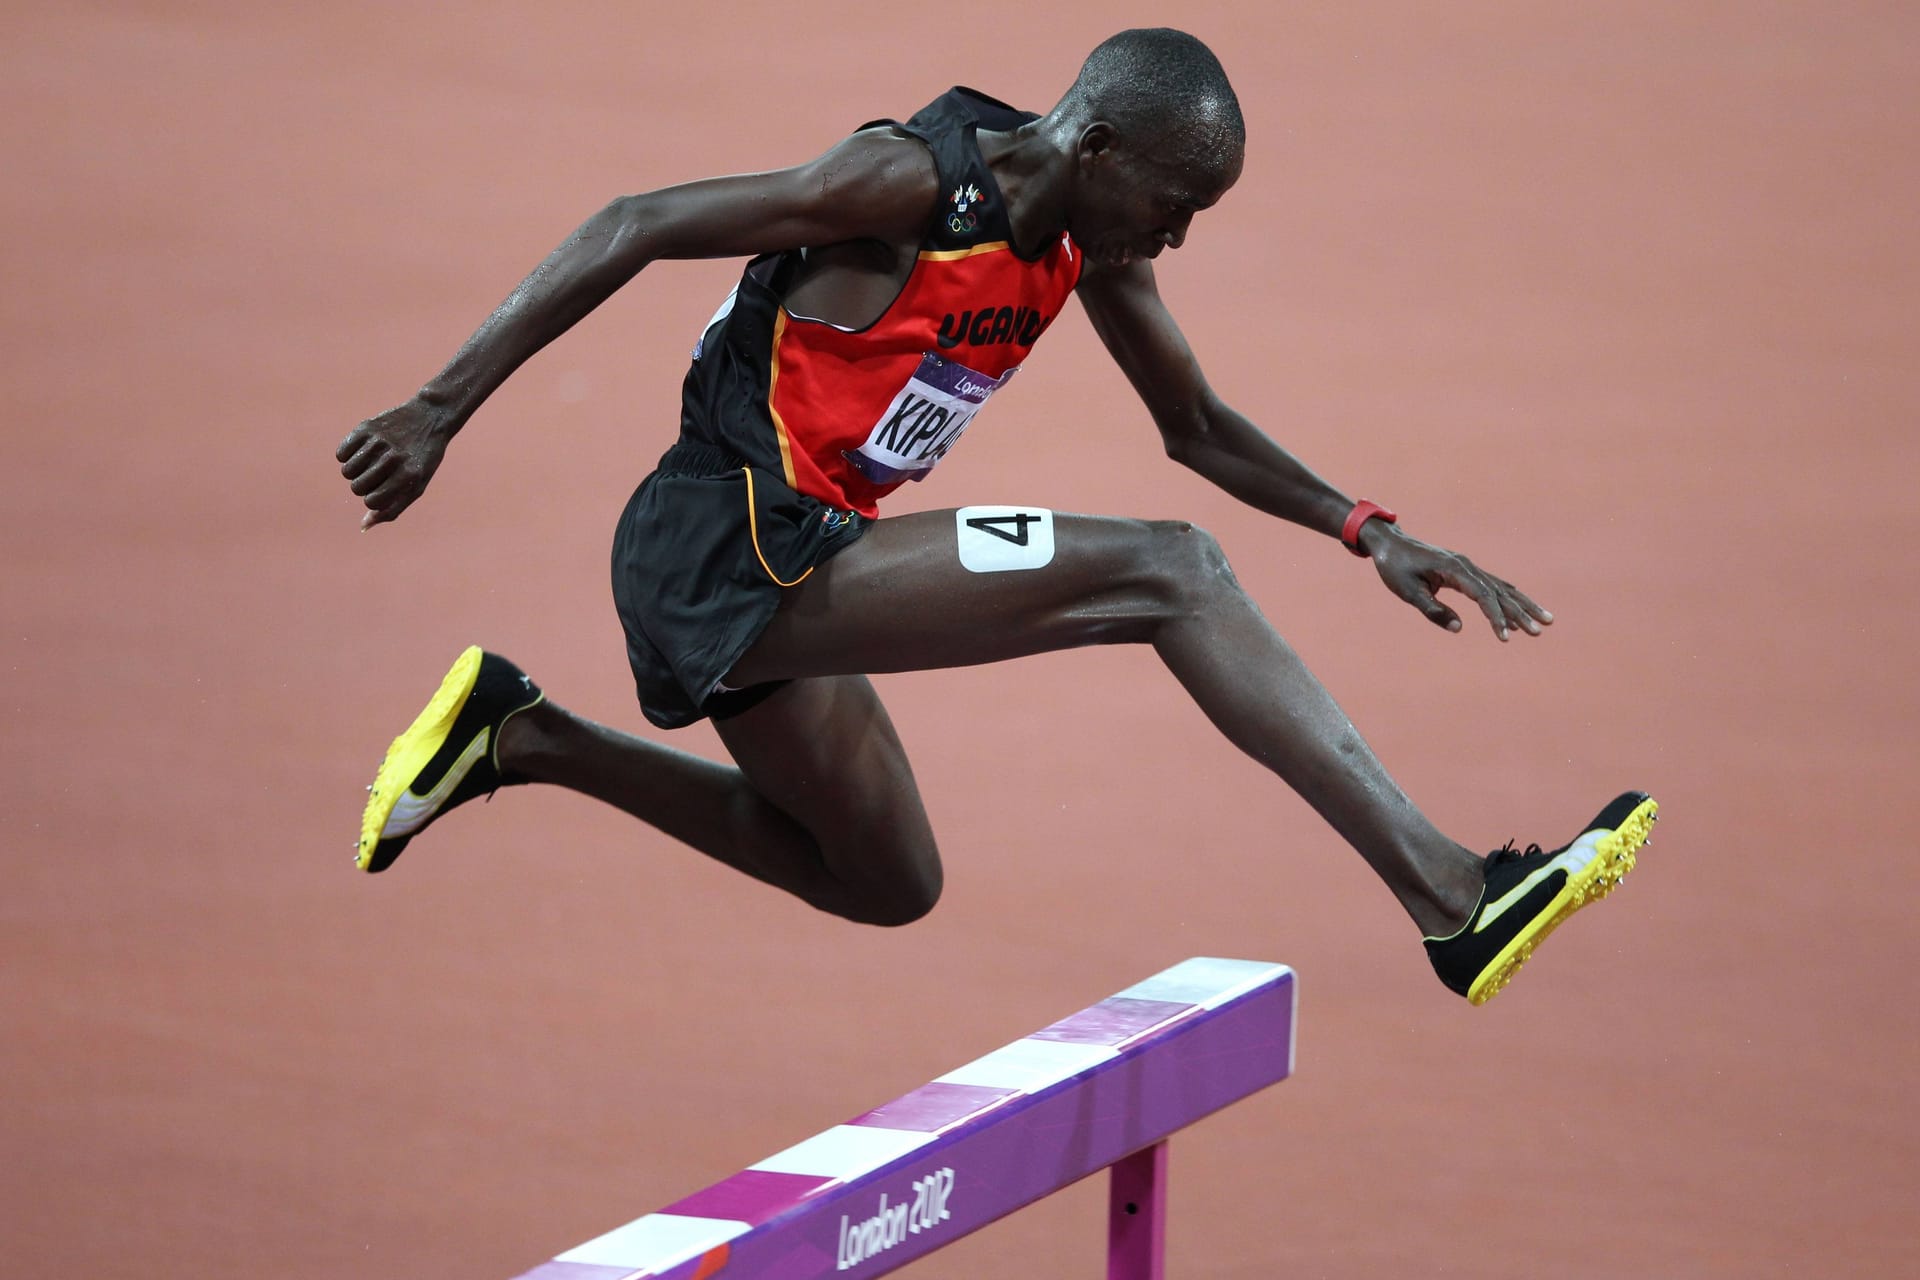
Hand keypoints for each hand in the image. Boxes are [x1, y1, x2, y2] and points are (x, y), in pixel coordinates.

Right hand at [336, 398, 452, 529]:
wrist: (430, 417)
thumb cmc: (422, 459)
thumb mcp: (416, 486)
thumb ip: (392, 509)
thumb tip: (363, 526)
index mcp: (409, 476)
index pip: (372, 502)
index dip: (373, 499)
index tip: (383, 489)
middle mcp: (394, 458)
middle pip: (357, 487)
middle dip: (364, 485)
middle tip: (378, 474)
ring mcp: (379, 441)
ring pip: (347, 471)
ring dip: (355, 471)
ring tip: (370, 462)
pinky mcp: (366, 428)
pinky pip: (341, 454)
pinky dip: (347, 456)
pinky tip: (362, 450)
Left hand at [1362, 524, 1552, 640]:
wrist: (1390, 543)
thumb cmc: (1395, 567)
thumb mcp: (1407, 591)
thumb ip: (1432, 609)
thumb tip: (1459, 628)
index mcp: (1454, 569)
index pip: (1484, 596)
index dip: (1496, 617)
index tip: (1505, 637)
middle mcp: (1467, 566)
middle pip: (1500, 592)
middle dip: (1521, 612)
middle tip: (1541, 630)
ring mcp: (1468, 567)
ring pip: (1502, 588)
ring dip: (1523, 605)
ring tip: (1546, 621)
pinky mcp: (1465, 571)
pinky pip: (1493, 586)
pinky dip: (1508, 599)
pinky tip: (1521, 611)